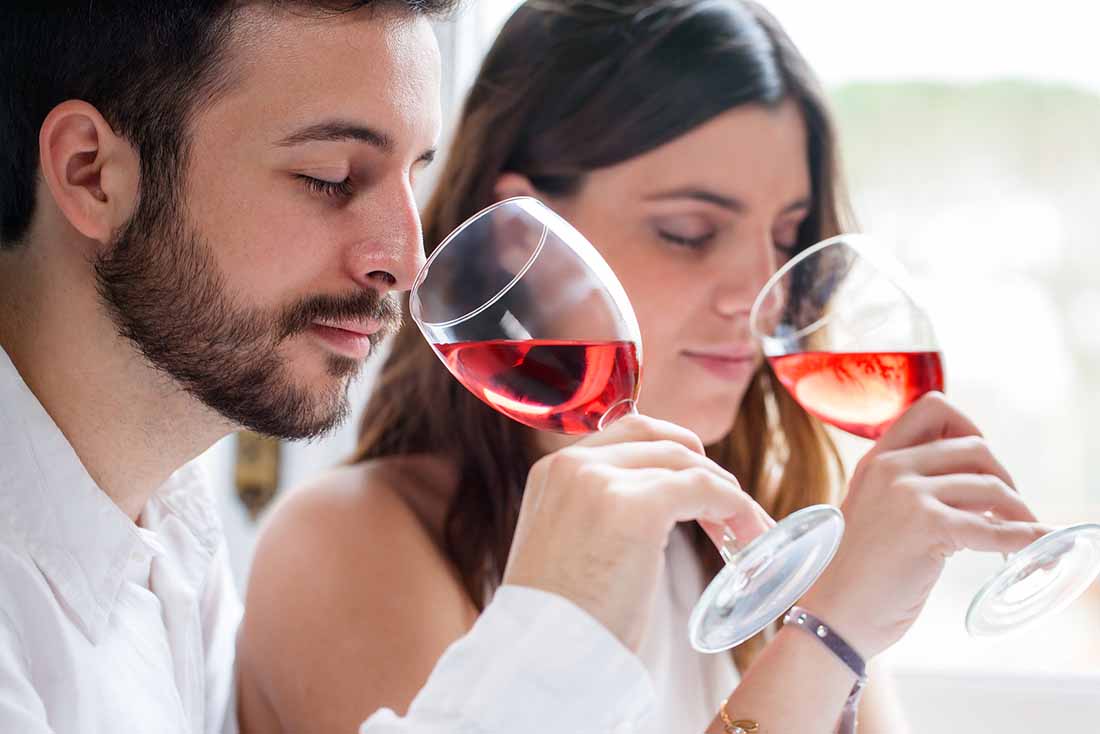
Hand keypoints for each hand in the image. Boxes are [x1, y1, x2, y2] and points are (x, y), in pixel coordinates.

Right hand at [502, 413, 773, 650]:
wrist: (543, 661)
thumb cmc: (561, 624)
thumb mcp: (567, 548)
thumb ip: (597, 515)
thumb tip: (656, 511)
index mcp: (552, 471)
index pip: (627, 433)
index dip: (673, 455)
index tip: (699, 490)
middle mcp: (573, 465)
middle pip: (660, 439)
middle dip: (702, 468)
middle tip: (730, 513)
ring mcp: (602, 482)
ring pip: (687, 463)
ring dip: (726, 493)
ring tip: (748, 533)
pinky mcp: (637, 509)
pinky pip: (705, 489)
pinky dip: (736, 507)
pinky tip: (748, 537)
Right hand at [799, 392, 1050, 658]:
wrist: (832, 614)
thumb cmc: (854, 574)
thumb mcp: (872, 511)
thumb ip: (906, 488)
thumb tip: (974, 485)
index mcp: (875, 460)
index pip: (932, 408)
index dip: (968, 427)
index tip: (979, 461)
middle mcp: (890, 468)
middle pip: (974, 446)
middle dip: (1002, 476)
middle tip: (1006, 509)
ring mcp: (906, 494)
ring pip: (990, 485)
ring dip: (1016, 511)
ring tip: (1017, 535)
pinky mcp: (926, 526)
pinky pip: (993, 528)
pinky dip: (1023, 538)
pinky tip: (1032, 546)